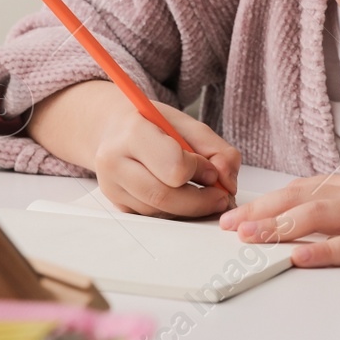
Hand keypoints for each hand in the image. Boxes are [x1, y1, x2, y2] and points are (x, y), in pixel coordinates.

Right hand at [30, 80, 240, 218]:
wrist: (113, 128)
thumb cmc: (152, 123)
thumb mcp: (186, 123)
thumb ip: (216, 149)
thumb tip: (228, 182)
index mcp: (133, 132)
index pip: (173, 165)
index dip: (199, 170)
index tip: (210, 168)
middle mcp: (115, 161)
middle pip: (165, 196)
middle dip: (201, 201)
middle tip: (221, 196)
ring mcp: (112, 186)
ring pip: (160, 211)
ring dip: (190, 209)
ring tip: (203, 194)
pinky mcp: (117, 204)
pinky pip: (153, 217)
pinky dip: (174, 212)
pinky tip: (182, 197)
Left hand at [219, 139, 339, 265]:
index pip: (304, 189)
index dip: (269, 200)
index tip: (237, 209)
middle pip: (299, 200)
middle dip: (259, 213)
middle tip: (223, 225)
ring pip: (317, 218)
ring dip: (278, 227)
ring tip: (245, 239)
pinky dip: (324, 251)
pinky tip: (299, 258)